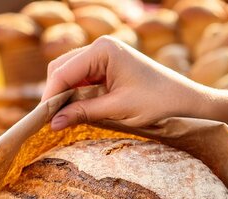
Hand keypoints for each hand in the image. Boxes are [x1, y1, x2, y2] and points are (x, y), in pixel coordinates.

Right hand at [42, 36, 209, 130]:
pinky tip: (74, 112)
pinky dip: (76, 95)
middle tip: (49, 122)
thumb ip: (83, 113)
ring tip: (60, 120)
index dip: (50, 97)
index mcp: (103, 50)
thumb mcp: (118, 110)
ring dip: (64, 96)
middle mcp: (100, 47)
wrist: (185, 99)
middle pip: (61, 69)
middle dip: (54, 95)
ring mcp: (104, 56)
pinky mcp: (108, 67)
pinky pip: (82, 80)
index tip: (42, 120)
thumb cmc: (158, 101)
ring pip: (69, 74)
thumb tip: (52, 123)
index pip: (63, 72)